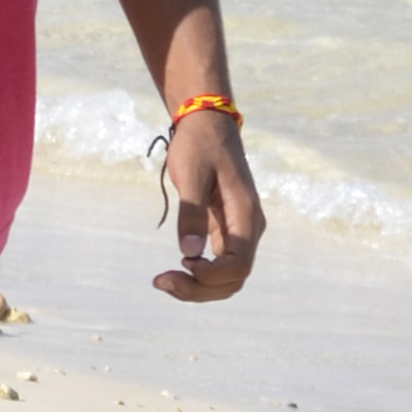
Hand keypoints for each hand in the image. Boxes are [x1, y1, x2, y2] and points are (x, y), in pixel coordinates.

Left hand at [157, 109, 263, 306]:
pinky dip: (199, 274)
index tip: (179, 263)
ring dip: (199, 287)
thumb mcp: (191, 173)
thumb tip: (190, 253)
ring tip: (164, 279)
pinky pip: (218, 264)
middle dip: (200, 289)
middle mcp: (249, 228)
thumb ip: (192, 213)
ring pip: (228, 277)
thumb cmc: (199, 144)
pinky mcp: (226, 230)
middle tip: (162, 281)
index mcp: (246, 214)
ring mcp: (239, 231)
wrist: (208, 123)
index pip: (239, 265)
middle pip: (234, 279)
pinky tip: (176, 267)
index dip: (210, 277)